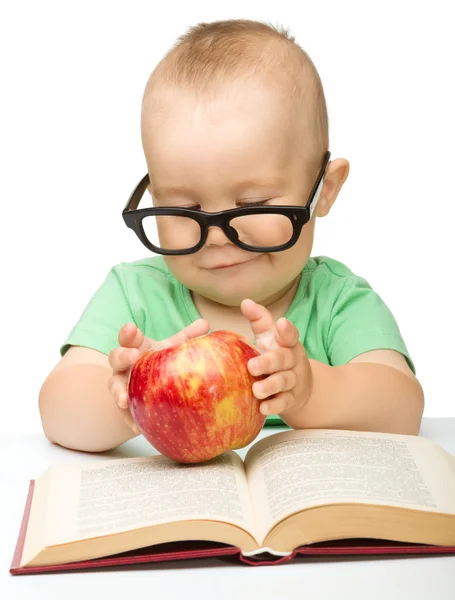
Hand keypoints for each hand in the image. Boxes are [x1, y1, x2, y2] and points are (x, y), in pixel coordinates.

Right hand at [108, 319, 209, 433]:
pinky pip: (124, 415)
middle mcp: (123, 366)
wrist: (149, 391)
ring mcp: (120, 387)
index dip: (128, 333)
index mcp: (134, 348)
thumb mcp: (172, 348)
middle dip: (122, 356)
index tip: (132, 328)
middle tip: (133, 356)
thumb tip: (205, 324)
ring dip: (118, 392)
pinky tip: (138, 427)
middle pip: (116, 358)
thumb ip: (187, 337)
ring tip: (124, 400)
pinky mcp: (124, 409)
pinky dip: (130, 420)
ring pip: (114, 387)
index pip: (128, 337)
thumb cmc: (161, 363)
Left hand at [240, 299, 312, 416]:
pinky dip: (274, 406)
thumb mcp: (270, 337)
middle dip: (269, 362)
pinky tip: (262, 408)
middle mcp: (293, 361)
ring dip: (270, 386)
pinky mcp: (291, 399)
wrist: (300, 388)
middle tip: (252, 365)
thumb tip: (245, 301)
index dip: (286, 330)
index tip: (281, 323)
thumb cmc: (277, 355)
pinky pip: (284, 403)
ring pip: (284, 382)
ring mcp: (294, 381)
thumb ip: (260, 319)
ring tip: (256, 389)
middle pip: (283, 359)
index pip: (290, 334)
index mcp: (287, 343)